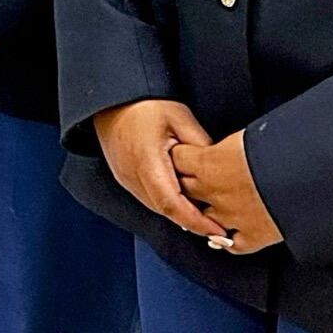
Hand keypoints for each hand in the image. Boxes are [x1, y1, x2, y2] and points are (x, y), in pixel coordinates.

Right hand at [94, 98, 224, 239]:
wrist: (111, 102)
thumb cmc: (144, 106)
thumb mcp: (180, 117)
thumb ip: (200, 145)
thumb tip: (220, 168)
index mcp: (147, 161)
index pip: (172, 204)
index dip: (196, 221)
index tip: (217, 231)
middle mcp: (133, 176)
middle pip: (166, 211)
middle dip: (193, 223)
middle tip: (221, 230)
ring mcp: (127, 179)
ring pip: (157, 208)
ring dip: (181, 215)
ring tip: (207, 218)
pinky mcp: (125, 178)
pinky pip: (149, 198)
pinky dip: (169, 204)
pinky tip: (185, 201)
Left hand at [175, 131, 284, 254]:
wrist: (315, 175)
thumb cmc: (284, 147)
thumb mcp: (248, 136)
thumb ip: (226, 146)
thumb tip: (223, 148)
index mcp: (209, 163)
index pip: (177, 159)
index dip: (181, 156)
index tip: (186, 155)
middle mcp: (214, 192)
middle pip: (184, 189)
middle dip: (188, 184)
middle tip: (198, 179)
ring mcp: (231, 217)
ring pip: (204, 219)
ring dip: (208, 213)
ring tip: (219, 204)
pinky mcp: (252, 236)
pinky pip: (231, 244)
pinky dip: (229, 239)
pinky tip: (231, 234)